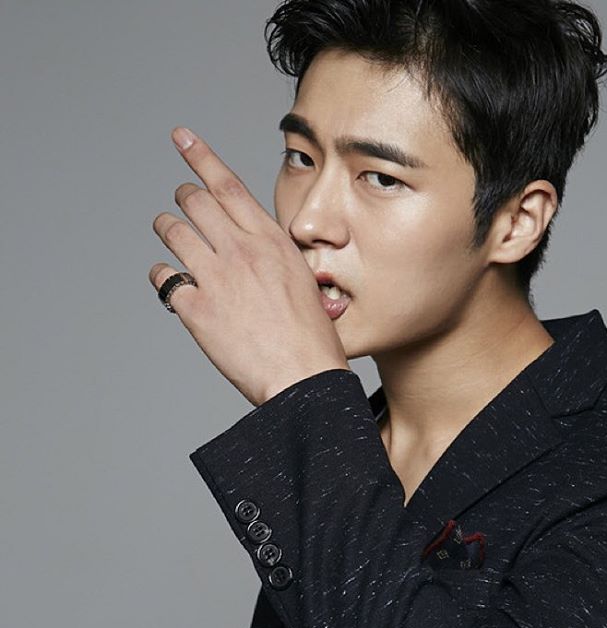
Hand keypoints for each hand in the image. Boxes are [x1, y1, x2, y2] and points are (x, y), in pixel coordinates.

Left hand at [148, 126, 350, 405]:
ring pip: (174, 233)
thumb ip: (280, 263)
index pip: (228, 185)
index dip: (200, 156)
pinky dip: (162, 276)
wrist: (304, 379)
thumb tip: (270, 260)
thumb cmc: (313, 342)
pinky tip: (169, 282)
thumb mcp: (307, 286)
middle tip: (180, 200)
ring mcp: (216, 279)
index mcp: (272, 243)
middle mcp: (241, 252)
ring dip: (166, 227)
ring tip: (167, 229)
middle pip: (195, 202)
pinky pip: (164, 279)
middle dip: (183, 196)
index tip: (181, 138)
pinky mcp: (196, 310)